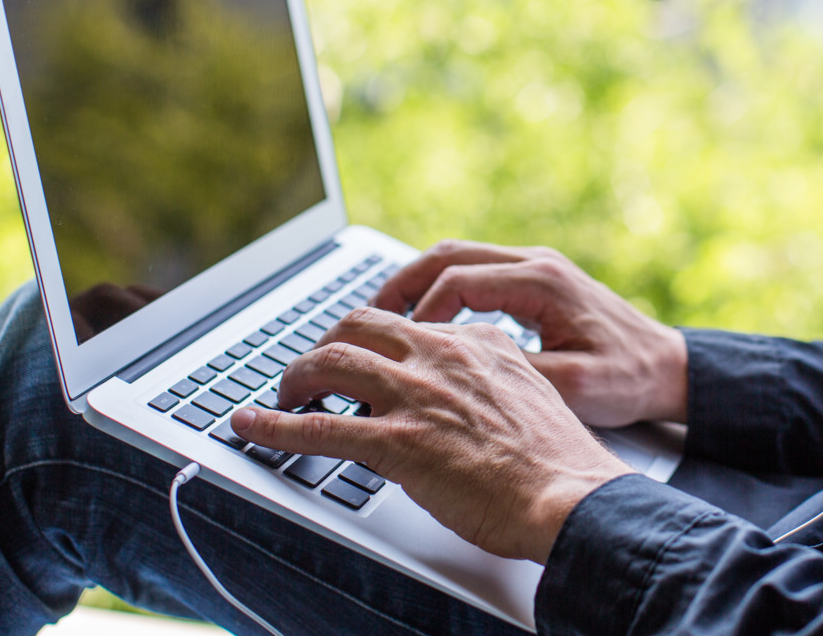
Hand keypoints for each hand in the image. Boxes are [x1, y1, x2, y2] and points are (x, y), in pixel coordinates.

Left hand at [230, 308, 634, 563]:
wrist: (571, 498)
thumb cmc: (557, 463)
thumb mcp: (532, 395)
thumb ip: (494, 379)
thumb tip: (464, 392)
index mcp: (478, 343)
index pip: (409, 324)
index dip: (375, 341)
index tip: (362, 356)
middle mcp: (442, 356)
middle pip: (358, 325)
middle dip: (327, 344)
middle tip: (314, 372)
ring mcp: (416, 395)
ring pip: (330, 362)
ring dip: (295, 378)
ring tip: (282, 397)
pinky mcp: (397, 441)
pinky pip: (317, 427)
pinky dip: (273, 426)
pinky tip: (251, 427)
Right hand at [374, 240, 688, 426]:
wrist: (668, 367)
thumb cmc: (627, 379)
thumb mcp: (573, 386)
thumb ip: (516, 375)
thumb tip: (457, 377)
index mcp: (543, 282)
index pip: (459, 281)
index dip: (419, 312)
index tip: (395, 345)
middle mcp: (536, 263)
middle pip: (448, 255)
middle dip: (401, 285)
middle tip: (363, 319)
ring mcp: (536, 266)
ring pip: (458, 256)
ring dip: (417, 283)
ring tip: (381, 319)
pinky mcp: (536, 279)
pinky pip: (475, 270)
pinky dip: (441, 289)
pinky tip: (423, 322)